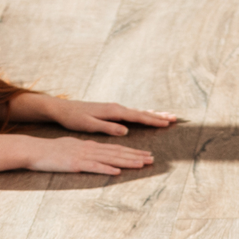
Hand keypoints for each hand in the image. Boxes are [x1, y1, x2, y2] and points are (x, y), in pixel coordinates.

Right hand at [21, 136, 157, 174]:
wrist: (33, 150)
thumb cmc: (50, 152)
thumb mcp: (70, 148)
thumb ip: (84, 151)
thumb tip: (94, 155)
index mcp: (89, 145)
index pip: (114, 148)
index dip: (131, 151)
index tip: (145, 154)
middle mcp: (89, 148)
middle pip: (117, 152)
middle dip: (136, 155)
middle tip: (152, 159)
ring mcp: (83, 156)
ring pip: (110, 158)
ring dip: (127, 161)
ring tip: (142, 164)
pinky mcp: (75, 164)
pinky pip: (94, 167)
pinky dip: (107, 169)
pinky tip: (117, 171)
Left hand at [33, 95, 179, 135]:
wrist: (63, 108)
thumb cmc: (74, 118)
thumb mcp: (89, 125)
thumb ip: (108, 128)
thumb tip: (125, 131)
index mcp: (113, 111)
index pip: (137, 116)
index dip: (152, 120)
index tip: (166, 123)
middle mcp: (116, 107)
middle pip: (142, 112)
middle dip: (158, 116)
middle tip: (175, 118)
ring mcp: (114, 108)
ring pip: (138, 111)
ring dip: (153, 114)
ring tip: (167, 116)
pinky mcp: (111, 111)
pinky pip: (132, 113)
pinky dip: (142, 114)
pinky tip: (146, 116)